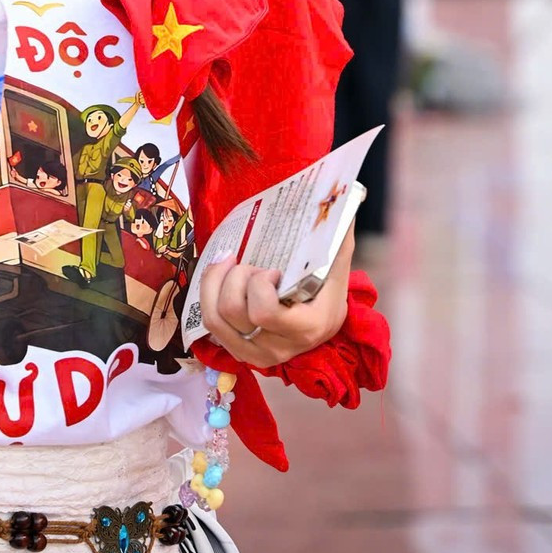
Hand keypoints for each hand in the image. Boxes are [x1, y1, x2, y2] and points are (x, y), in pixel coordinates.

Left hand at [200, 227, 354, 369]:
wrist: (322, 319)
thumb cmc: (327, 288)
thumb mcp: (336, 264)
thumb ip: (337, 236)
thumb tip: (343, 198)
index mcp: (308, 328)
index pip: (265, 312)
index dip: (259, 285)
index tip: (272, 270)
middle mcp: (281, 348)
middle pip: (233, 311)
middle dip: (236, 277)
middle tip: (251, 266)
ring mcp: (258, 354)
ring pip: (215, 319)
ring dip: (217, 284)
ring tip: (232, 267)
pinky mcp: (239, 351)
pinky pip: (209, 324)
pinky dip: (208, 294)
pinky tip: (221, 277)